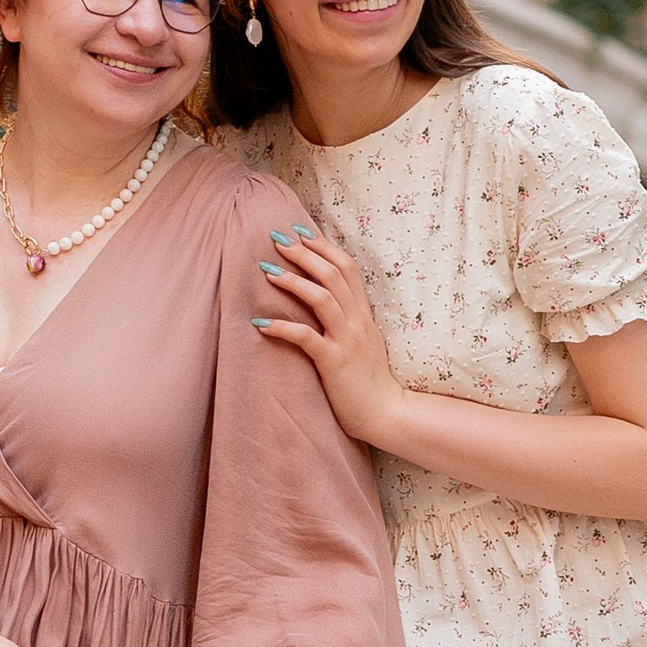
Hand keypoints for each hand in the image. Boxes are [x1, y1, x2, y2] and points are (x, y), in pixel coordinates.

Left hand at [249, 226, 401, 450]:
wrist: (386, 413)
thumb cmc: (370, 381)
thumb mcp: (364, 342)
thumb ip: (350, 320)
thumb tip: (328, 301)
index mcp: (364, 314)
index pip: (347, 268)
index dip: (323, 247)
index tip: (300, 232)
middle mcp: (357, 321)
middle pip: (332, 274)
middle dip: (304, 253)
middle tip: (277, 239)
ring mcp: (347, 340)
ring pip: (321, 298)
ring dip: (292, 281)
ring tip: (266, 270)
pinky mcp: (334, 362)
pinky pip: (306, 338)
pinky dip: (282, 327)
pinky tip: (260, 323)